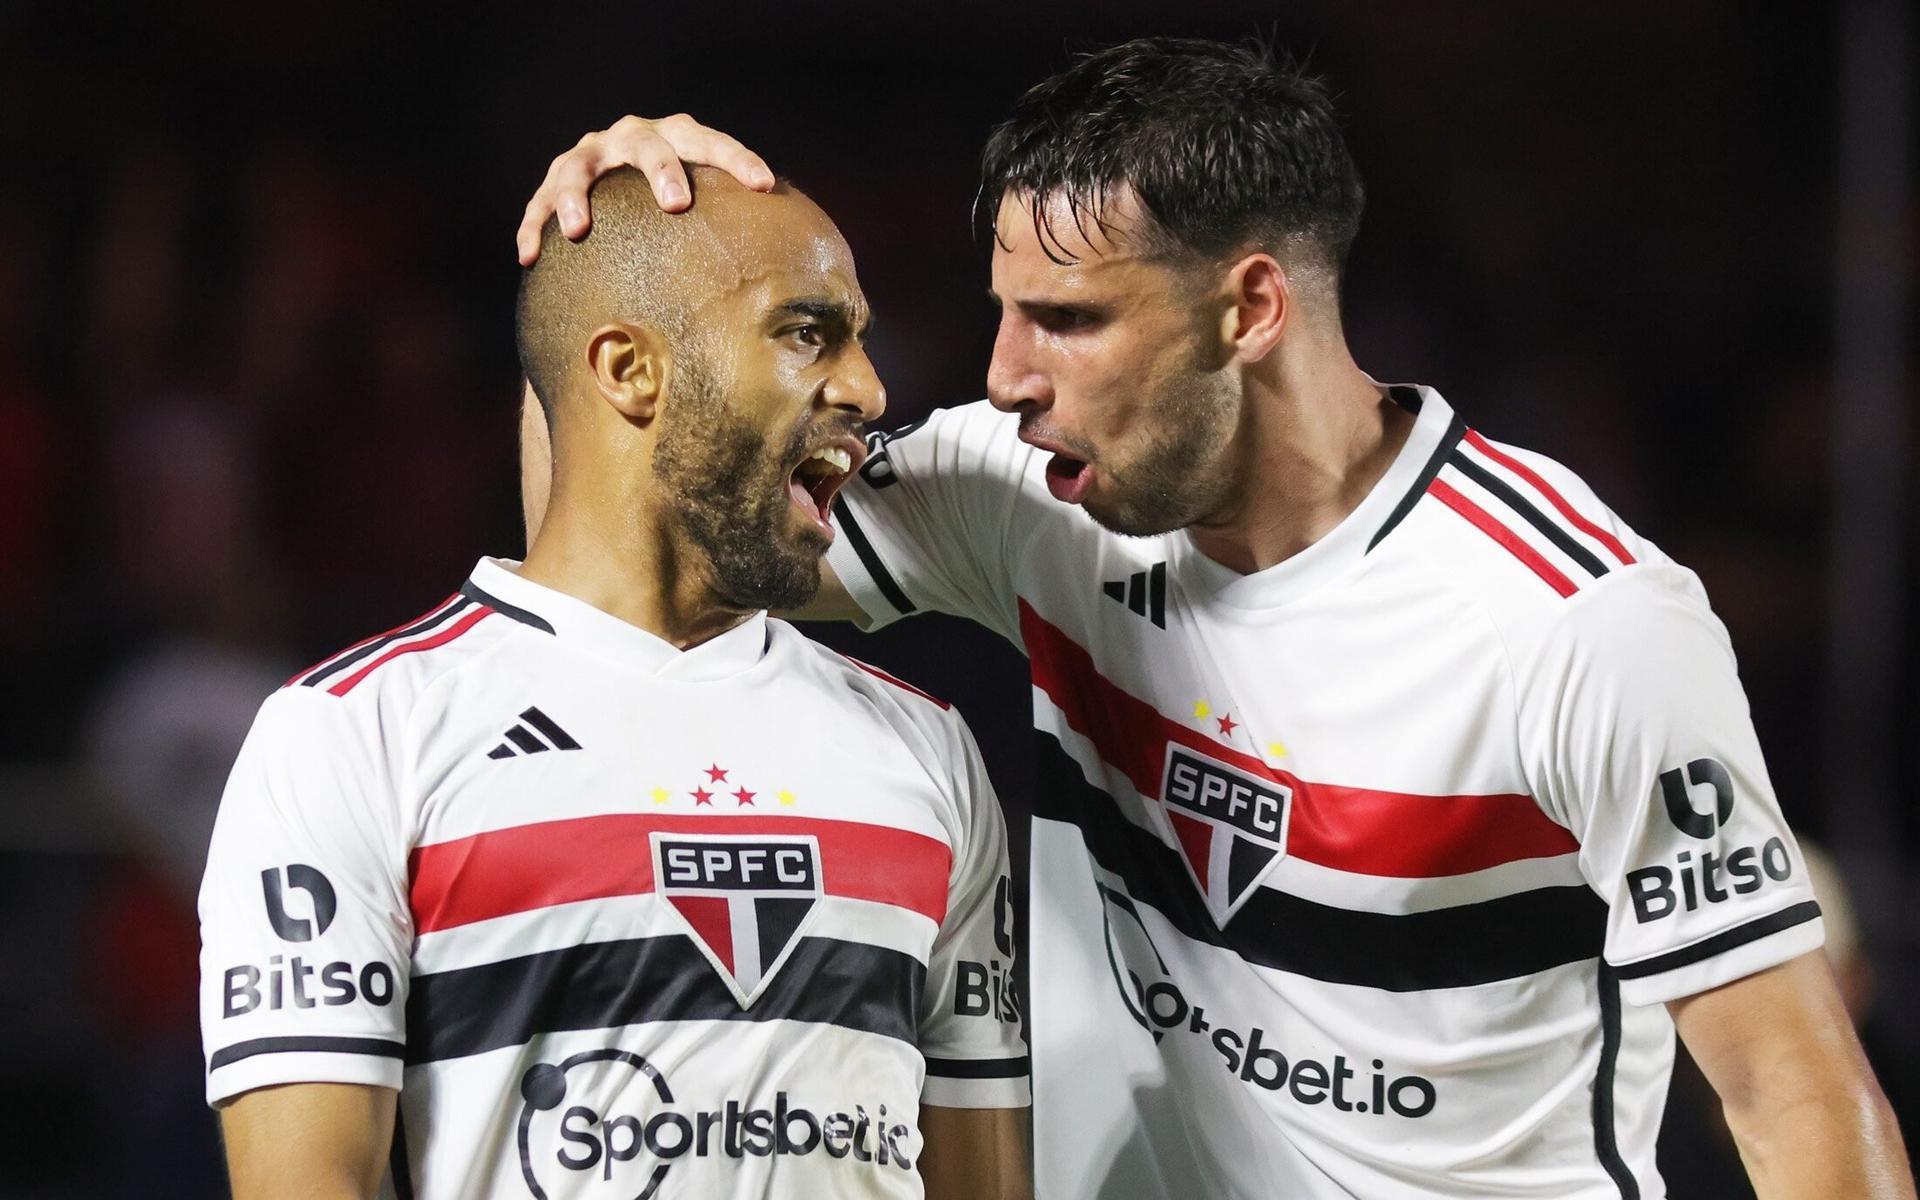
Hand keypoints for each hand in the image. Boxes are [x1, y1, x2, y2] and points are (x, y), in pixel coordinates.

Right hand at [516, 114, 774, 263]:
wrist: (614, 186)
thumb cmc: (674, 206)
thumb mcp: (703, 200)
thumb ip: (734, 219)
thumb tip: (791, 272)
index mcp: (675, 135)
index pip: (710, 140)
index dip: (737, 159)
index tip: (764, 185)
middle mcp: (629, 137)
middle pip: (646, 144)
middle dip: (662, 170)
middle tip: (676, 203)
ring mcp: (588, 157)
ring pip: (578, 169)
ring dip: (576, 196)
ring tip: (578, 229)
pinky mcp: (553, 183)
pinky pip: (537, 205)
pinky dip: (531, 228)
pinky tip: (528, 258)